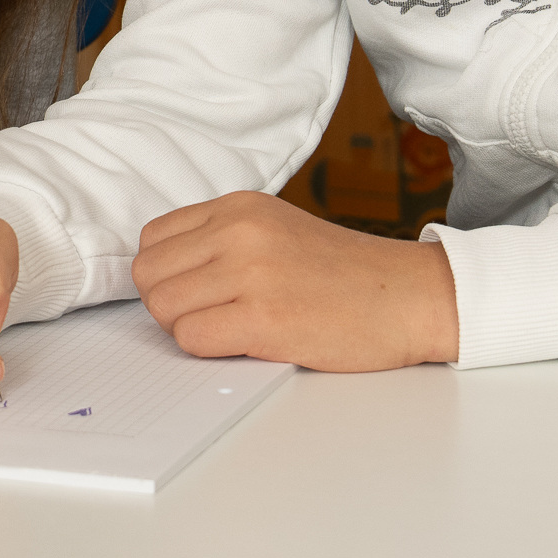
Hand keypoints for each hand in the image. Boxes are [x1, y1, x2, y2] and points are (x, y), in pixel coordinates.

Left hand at [133, 192, 458, 370]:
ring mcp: (251, 273)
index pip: (152, 239)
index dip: (166, 274)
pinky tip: (247, 343)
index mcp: (239, 206)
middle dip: (170, 305)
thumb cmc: (345, 274)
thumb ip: (222, 240)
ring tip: (233, 328)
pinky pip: (191, 339)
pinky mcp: (264, 318)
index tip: (196, 291)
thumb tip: (163, 274)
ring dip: (189, 329)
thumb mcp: (277, 229)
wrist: (408, 297)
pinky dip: (208, 350)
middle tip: (212, 316)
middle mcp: (239, 231)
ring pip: (163, 308)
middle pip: (149, 275)